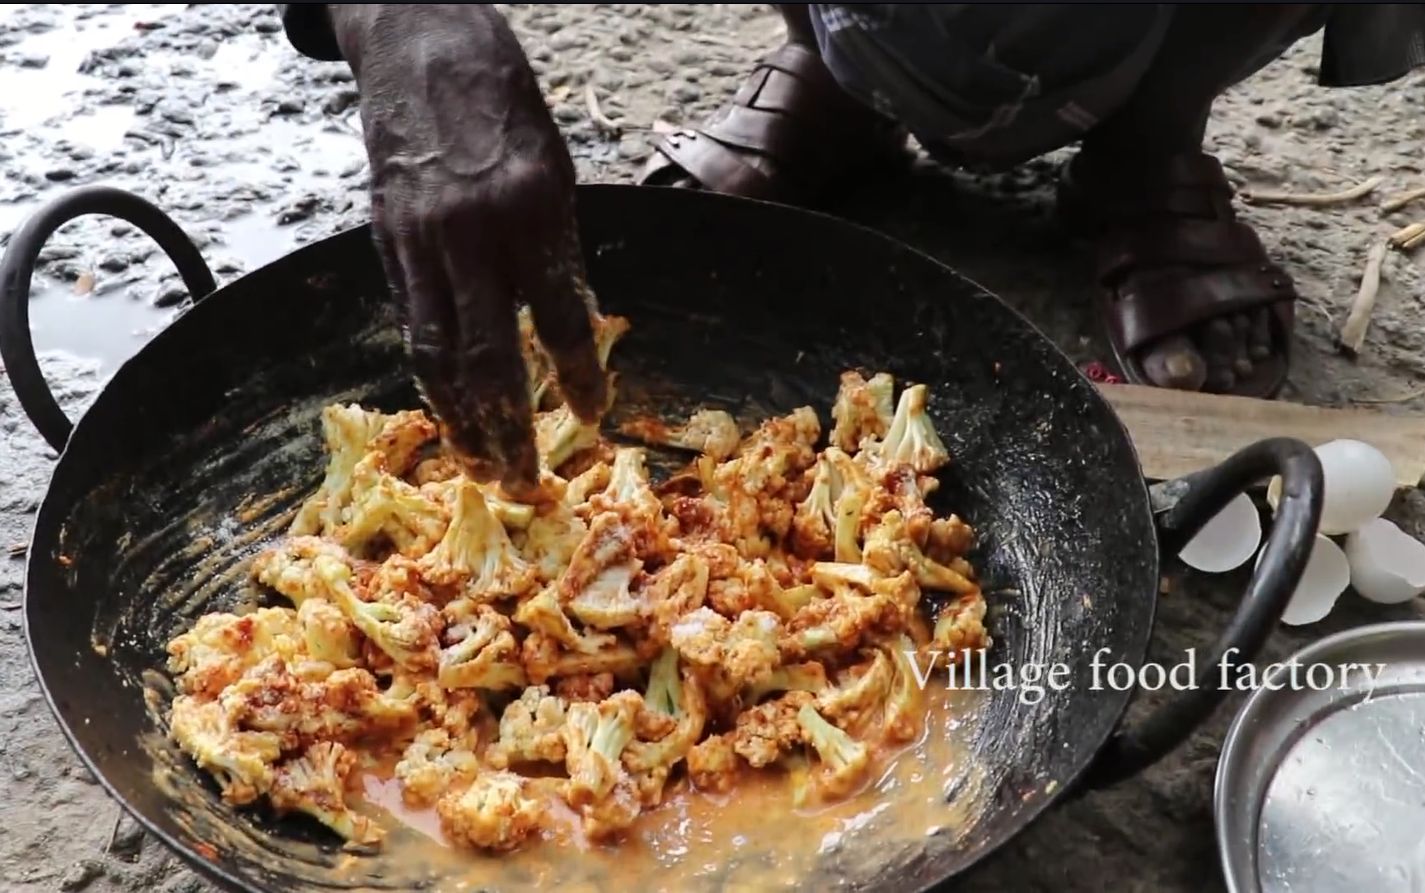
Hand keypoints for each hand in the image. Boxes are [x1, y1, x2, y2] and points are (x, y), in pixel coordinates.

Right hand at [329, 5, 606, 493]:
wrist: (422, 46)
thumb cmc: (505, 110)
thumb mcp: (552, 173)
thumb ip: (555, 252)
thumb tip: (570, 331)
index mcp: (530, 212)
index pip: (560, 319)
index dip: (579, 377)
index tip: (595, 418)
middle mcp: (471, 234)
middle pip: (488, 356)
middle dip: (507, 427)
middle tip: (524, 481)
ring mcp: (420, 240)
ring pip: (436, 353)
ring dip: (459, 420)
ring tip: (478, 467)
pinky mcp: (387, 242)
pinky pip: (413, 323)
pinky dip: (432, 376)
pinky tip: (448, 411)